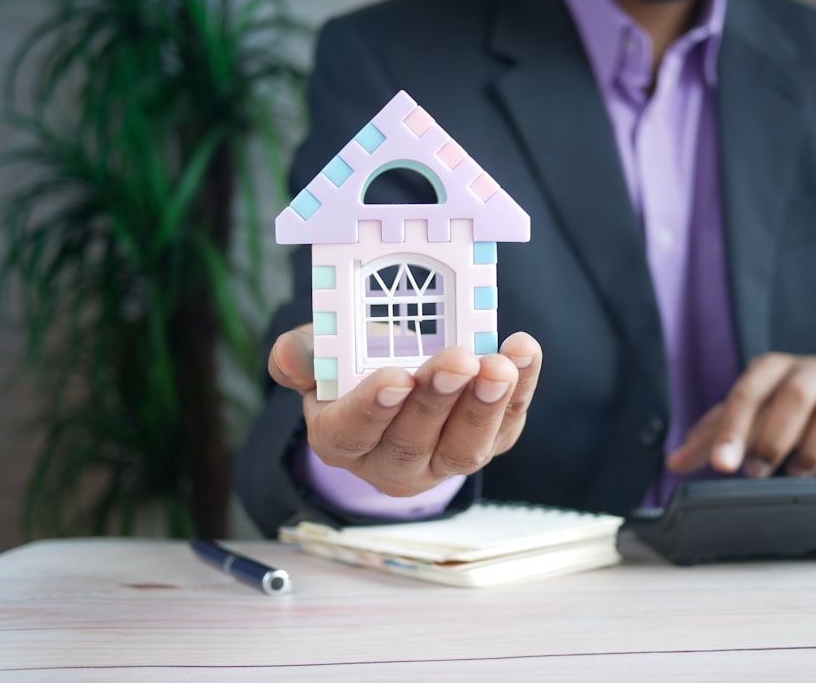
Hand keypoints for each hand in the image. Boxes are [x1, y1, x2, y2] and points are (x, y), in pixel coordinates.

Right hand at [269, 324, 541, 496]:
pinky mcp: (488, 443)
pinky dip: (521, 389)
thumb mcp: (321, 356)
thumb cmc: (355, 366)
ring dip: (485, 405)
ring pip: (464, 447)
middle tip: (458, 361)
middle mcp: (391, 462)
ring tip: (499, 366)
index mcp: (341, 439)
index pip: (353, 432)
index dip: (374, 407)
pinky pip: (506, 424)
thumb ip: (303, 354)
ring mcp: (443, 460)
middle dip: (438, 401)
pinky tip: (524, 353)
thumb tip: (292, 354)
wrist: (399, 378)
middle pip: (413, 441)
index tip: (396, 378)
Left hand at [667, 353, 815, 477]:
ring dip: (814, 448)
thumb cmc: (780, 407)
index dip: (733, 431)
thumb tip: (674, 462)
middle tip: (757, 473)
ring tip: (797, 474)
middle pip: (794, 396)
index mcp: (771, 368)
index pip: (747, 395)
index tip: (723, 465)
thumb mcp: (745, 416)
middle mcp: (811, 370)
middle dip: (774, 439)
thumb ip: (710, 438)